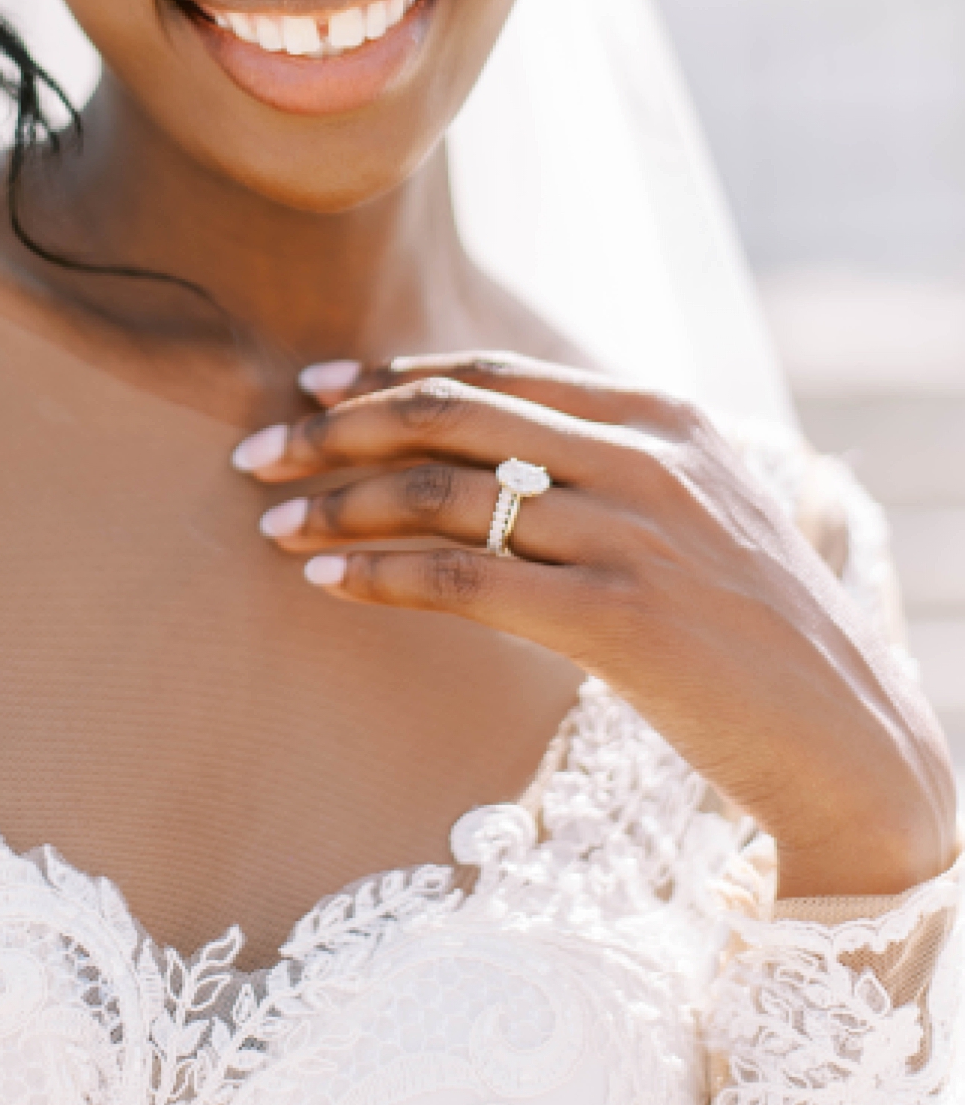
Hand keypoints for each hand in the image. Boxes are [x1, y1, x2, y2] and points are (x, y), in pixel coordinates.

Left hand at [234, 353, 956, 898]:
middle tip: (259, 455)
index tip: (311, 392)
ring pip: (445, 493)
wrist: (845, 733)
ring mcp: (635, 533)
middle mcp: (646, 456)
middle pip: (451, 415)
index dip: (386, 377)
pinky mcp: (619, 617)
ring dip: (341, 505)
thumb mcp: (691, 508)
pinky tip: (329, 582)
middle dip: (337, 431)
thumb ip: (598, 462)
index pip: (491, 372)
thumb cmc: (748, 626)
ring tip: (276, 525)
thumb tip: (468, 446)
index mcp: (660, 413)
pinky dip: (383, 576)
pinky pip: (466, 580)